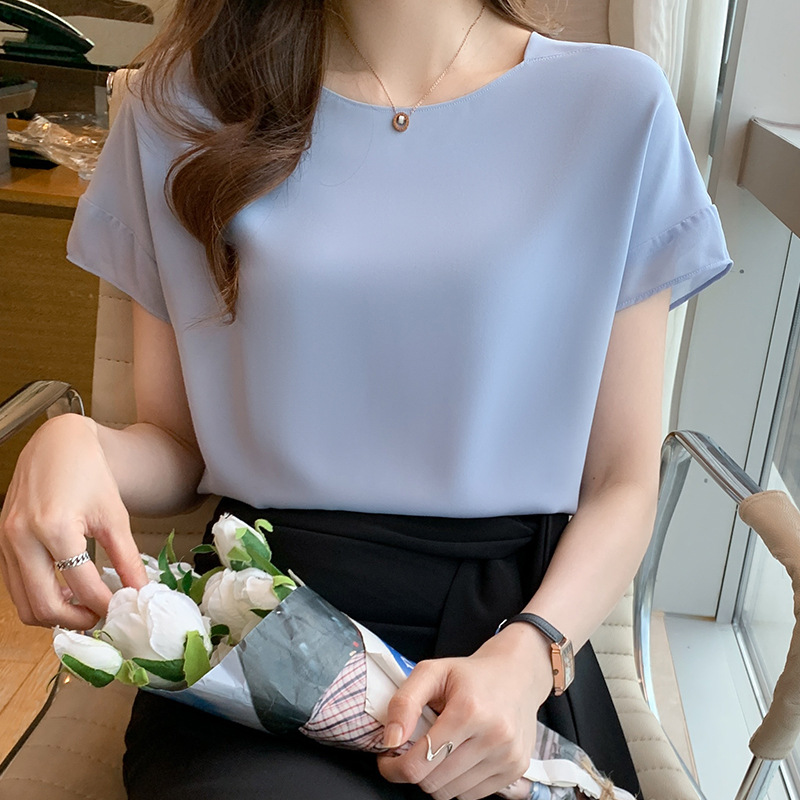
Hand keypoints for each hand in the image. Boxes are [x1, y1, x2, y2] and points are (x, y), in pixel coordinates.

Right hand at [0, 414, 146, 629]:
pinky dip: (39, 597)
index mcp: (55, 528)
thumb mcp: (115, 516)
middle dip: (77, 620)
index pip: (83, 587)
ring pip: (23, 604)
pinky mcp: (0, 543)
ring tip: (85, 606)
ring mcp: (5, 542)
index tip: (123, 609)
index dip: (106, 605)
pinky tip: (65, 589)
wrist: (59, 445)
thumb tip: (140, 592)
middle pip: (44, 606)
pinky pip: (15, 586)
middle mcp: (22, 538)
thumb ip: (127, 559)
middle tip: (102, 617)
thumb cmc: (89, 474)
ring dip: (55, 614)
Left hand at [377, 623, 554, 799]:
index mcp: (469, 710)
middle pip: (434, 782)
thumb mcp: (431, 672)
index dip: (394, 768)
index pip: (421, 762)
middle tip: (410, 751)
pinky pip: (472, 796)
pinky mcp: (516, 769)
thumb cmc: (470, 674)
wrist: (516, 674)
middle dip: (414, 771)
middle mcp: (493, 736)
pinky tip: (457, 757)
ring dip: (435, 778)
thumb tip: (391, 740)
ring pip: (452, 793)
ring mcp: (507, 756)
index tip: (387, 759)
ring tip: (437, 750)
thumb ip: (404, 702)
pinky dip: (457, 783)